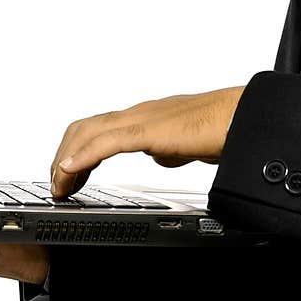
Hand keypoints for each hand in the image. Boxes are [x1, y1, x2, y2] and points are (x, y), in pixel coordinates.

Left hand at [50, 86, 244, 197]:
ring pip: (88, 132)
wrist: (243, 118)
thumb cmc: (222, 127)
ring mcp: (141, 119)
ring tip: (59, 185)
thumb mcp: (184, 144)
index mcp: (143, 118)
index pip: (96, 129)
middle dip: (62, 157)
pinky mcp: (149, 130)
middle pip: (83, 128)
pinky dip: (82, 156)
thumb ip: (166, 148)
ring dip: (66, 159)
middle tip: (56, 184)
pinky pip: (106, 142)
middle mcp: (137, 115)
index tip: (67, 176)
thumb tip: (160, 156)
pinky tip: (71, 170)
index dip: (75, 151)